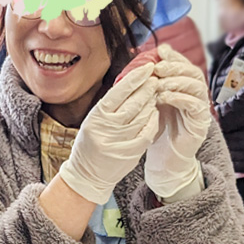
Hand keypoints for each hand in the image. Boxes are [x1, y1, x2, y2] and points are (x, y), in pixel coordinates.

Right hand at [57, 62, 160, 204]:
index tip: (148, 67)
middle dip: (148, 88)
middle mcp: (108, 128)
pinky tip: (154, 113)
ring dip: (152, 102)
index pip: (119, 91)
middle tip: (156, 78)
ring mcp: (120, 141)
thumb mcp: (93, 121)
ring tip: (155, 94)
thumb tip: (131, 82)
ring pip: (143, 116)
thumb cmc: (90, 144)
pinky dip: (153, 120)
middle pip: (134, 102)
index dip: (136, 77)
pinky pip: (148, 132)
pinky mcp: (131, 153)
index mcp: (97, 116)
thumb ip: (111, 105)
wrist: (87, 176)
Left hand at [147, 46, 212, 200]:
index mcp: (184, 89)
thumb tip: (143, 62)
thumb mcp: (151, 102)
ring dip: (177, 81)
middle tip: (159, 67)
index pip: (184, 66)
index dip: (174, 56)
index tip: (160, 50)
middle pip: (193, 72)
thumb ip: (151, 84)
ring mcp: (200, 109)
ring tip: (159, 83)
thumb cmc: (155, 130)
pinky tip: (165, 97)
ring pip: (196, 86)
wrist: (163, 159)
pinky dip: (180, 98)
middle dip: (176, 66)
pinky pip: (195, 105)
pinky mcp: (200, 123)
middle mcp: (195, 96)